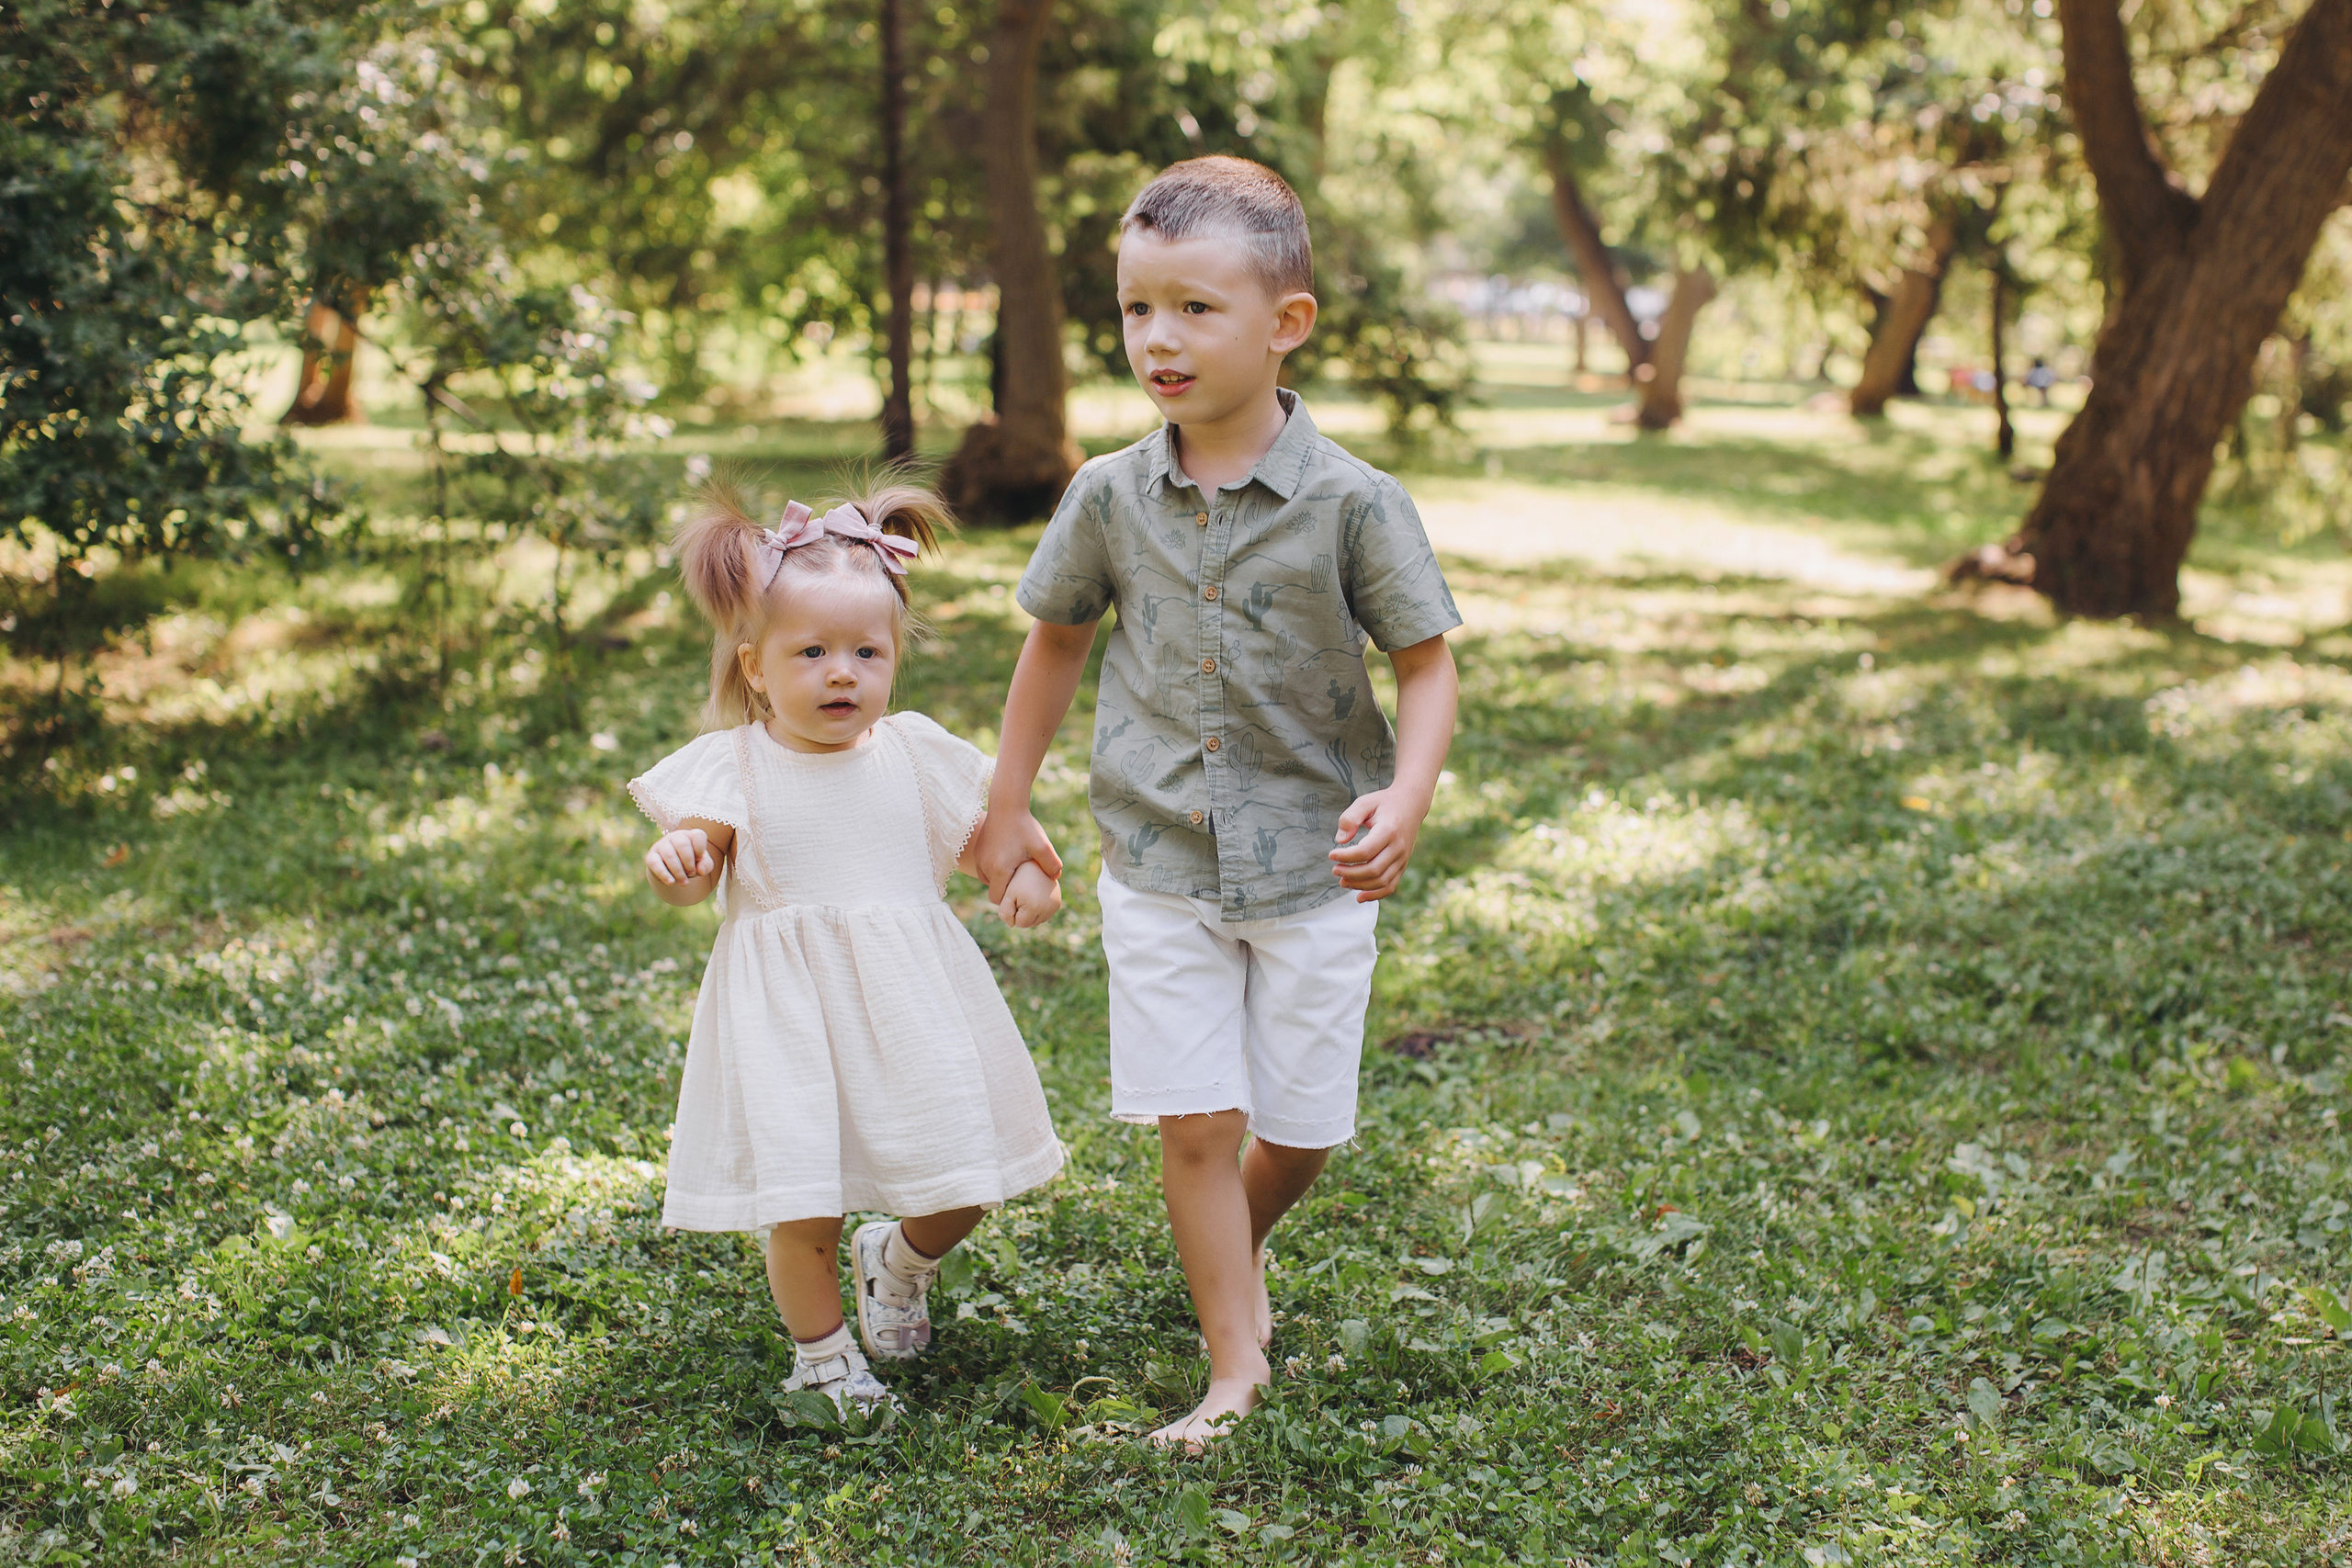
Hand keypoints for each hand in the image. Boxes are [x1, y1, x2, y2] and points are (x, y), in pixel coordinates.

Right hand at [645, 828, 716, 886]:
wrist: (672, 872)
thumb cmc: (690, 864)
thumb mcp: (702, 864)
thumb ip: (706, 865)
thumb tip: (700, 870)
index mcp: (690, 836)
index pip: (698, 835)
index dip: (700, 849)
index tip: (699, 860)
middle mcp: (675, 837)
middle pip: (683, 845)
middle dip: (689, 862)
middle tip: (691, 873)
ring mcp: (661, 845)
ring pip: (669, 855)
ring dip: (679, 871)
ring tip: (684, 882)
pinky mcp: (651, 856)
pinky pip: (655, 863)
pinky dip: (664, 874)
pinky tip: (671, 882)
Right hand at [972, 808, 1063, 903]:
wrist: (1007, 804)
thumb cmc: (1025, 826)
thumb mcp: (1043, 846)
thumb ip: (1052, 865)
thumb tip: (1056, 877)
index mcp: (998, 869)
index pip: (997, 899)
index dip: (1008, 901)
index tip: (1021, 897)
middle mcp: (984, 866)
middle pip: (992, 891)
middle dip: (1005, 892)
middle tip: (1021, 887)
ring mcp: (979, 857)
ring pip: (987, 880)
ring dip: (998, 881)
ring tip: (1015, 874)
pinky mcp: (978, 850)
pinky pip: (983, 869)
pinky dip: (993, 870)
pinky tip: (1007, 863)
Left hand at [998, 860, 1064, 927]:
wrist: (1035, 862)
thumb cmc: (1017, 878)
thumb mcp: (1007, 894)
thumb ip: (1005, 912)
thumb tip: (1011, 925)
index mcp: (1035, 907)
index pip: (1020, 923)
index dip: (1013, 912)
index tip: (1014, 896)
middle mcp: (1048, 908)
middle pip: (1030, 923)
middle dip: (1023, 913)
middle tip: (1021, 894)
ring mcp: (1055, 906)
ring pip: (1038, 920)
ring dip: (1031, 912)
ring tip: (1028, 894)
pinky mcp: (1058, 903)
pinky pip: (1044, 914)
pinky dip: (1038, 909)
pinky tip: (1035, 896)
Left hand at [1328, 787, 1427, 902]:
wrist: (1411, 804)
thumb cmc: (1384, 803)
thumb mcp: (1365, 802)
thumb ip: (1350, 818)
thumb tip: (1340, 840)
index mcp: (1389, 830)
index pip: (1366, 851)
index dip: (1346, 857)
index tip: (1331, 854)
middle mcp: (1398, 847)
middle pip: (1374, 870)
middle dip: (1351, 874)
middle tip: (1335, 870)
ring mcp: (1403, 858)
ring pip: (1382, 881)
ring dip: (1360, 885)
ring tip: (1342, 881)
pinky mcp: (1403, 865)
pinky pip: (1391, 886)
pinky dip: (1375, 895)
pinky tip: (1359, 897)